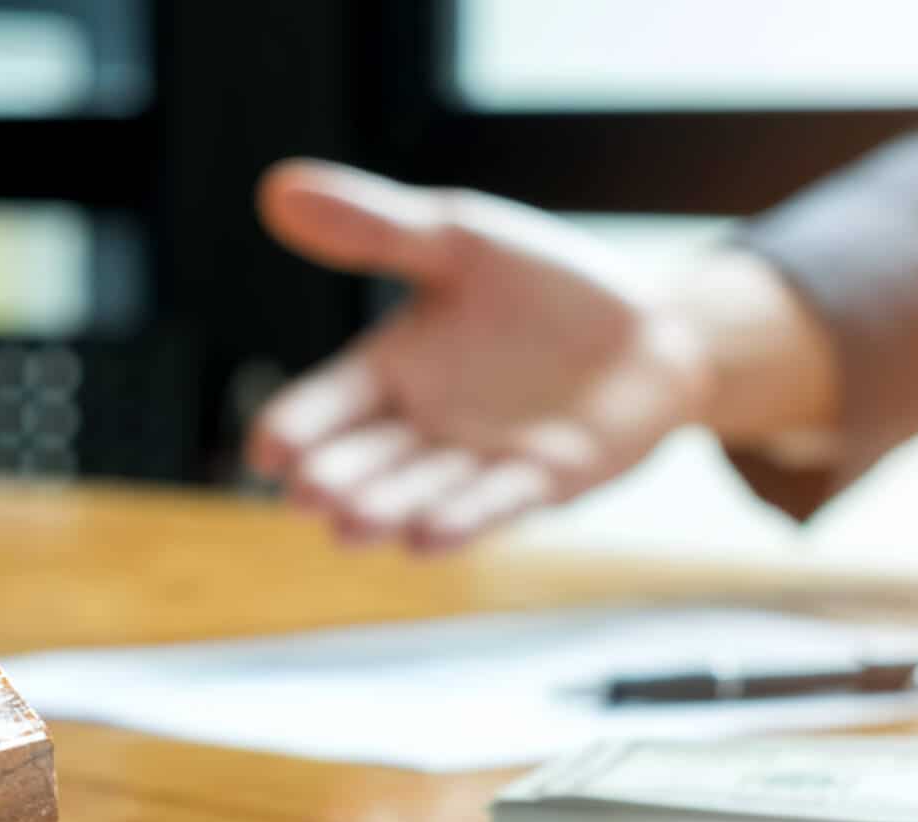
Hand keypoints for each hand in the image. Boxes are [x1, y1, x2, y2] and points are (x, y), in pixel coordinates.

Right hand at [246, 160, 713, 550]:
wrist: (652, 325)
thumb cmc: (546, 286)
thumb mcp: (458, 241)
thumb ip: (376, 230)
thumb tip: (277, 189)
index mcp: (394, 369)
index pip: (331, 402)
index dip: (298, 425)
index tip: (265, 450)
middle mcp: (427, 426)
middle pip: (368, 459)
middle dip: (338, 477)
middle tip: (305, 493)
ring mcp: (481, 459)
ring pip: (422, 491)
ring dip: (387, 509)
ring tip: (349, 525)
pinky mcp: (542, 481)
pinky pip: (496, 502)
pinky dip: (462, 519)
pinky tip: (426, 537)